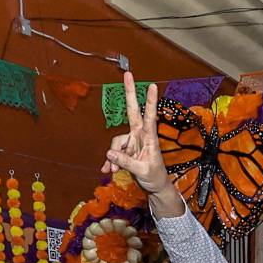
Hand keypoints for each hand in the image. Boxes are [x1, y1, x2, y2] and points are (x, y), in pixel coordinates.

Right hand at [102, 73, 181, 209]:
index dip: (150, 101)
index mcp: (149, 137)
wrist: (155, 187)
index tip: (152, 86)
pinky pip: (113, 153)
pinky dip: (110, 162)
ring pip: (116, 142)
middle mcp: (140, 135)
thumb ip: (126, 162)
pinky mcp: (126, 150)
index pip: (149, 116)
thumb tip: (110, 153)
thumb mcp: (142, 171)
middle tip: (128, 74)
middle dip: (130, 94)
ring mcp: (132, 142)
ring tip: (114, 171)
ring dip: (113, 157)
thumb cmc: (154, 177)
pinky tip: (108, 171)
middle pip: (132, 112)